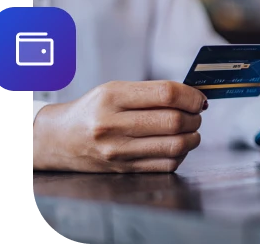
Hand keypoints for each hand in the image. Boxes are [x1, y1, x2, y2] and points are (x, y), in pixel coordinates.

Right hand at [32, 81, 206, 172]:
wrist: (60, 139)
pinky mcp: (125, 169)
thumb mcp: (116, 90)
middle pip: (174, 121)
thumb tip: (194, 97)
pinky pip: (167, 164)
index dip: (191, 96)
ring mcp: (118, 151)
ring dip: (193, 137)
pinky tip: (178, 144)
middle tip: (196, 114)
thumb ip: (153, 92)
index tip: (199, 99)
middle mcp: (113, 124)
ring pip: (175, 145)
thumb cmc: (94, 110)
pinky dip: (181, 154)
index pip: (167, 94)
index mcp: (113, 97)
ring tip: (191, 129)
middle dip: (195, 117)